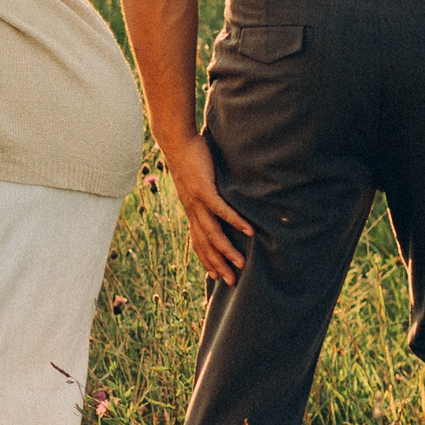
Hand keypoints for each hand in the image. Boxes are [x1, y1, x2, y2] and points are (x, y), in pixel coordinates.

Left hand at [158, 132, 251, 286]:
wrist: (176, 142)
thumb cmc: (190, 160)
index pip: (198, 242)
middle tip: (232, 282)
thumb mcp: (197, 183)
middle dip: (218, 265)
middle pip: (205, 245)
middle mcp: (193, 211)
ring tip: (241, 263)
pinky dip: (235, 222)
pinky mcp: (205, 189)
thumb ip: (207, 195)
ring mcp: (197, 202)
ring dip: (227, 250)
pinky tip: (248, 231)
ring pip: (212, 233)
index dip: (206, 260)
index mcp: (191, 211)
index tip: (215, 276)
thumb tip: (216, 199)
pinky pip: (221, 210)